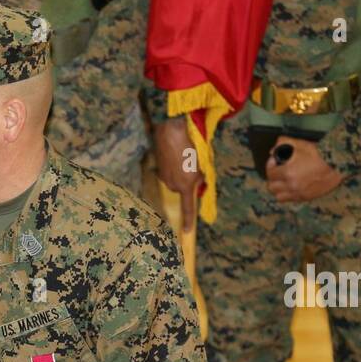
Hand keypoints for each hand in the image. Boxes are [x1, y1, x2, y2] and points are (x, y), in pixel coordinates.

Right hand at [153, 117, 202, 231]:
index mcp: (186, 185)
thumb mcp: (202, 162)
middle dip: (187, 181)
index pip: (188, 208)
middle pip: (182, 189)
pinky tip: (175, 154)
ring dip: (180, 173)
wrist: (170, 130)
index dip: (188, 220)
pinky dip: (172, 167)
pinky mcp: (158, 169)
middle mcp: (173, 185)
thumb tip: (198, 183)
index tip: (186, 231)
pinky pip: (168, 173)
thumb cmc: (190, 145)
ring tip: (184, 156)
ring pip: (175, 180)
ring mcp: (164, 177)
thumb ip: (200, 177)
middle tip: (193, 165)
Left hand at [266, 136, 343, 202]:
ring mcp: (297, 193)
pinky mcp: (304, 197)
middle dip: (273, 178)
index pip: (270, 173)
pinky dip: (286, 194)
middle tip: (278, 171)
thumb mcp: (301, 144)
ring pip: (278, 196)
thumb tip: (272, 150)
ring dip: (278, 188)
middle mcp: (291, 185)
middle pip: (272, 186)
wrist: (336, 165)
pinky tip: (291, 187)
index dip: (270, 166)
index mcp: (288, 171)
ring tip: (283, 181)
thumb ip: (284, 144)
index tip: (274, 161)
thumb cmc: (320, 153)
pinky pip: (288, 200)